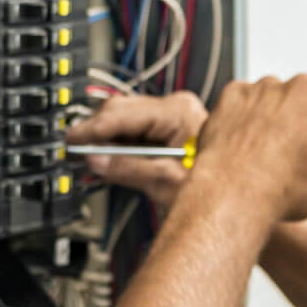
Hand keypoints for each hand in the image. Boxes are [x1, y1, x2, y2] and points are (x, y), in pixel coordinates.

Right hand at [65, 91, 207, 212]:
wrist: (235, 199)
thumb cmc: (217, 190)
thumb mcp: (166, 181)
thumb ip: (127, 169)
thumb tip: (96, 160)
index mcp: (179, 112)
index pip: (122, 113)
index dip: (92, 129)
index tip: (71, 140)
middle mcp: (177, 108)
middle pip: (120, 112)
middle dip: (96, 133)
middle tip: (74, 152)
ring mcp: (174, 117)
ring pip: (125, 121)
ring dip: (106, 140)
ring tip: (89, 159)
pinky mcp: (171, 130)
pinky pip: (135, 131)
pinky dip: (120, 145)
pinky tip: (108, 159)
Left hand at [190, 74, 306, 222]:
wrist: (236, 191)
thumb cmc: (294, 186)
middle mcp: (302, 84)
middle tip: (295, 166)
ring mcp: (265, 87)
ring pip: (278, 106)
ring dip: (276, 126)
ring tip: (268, 161)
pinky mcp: (234, 95)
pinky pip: (245, 107)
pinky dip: (247, 124)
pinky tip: (247, 150)